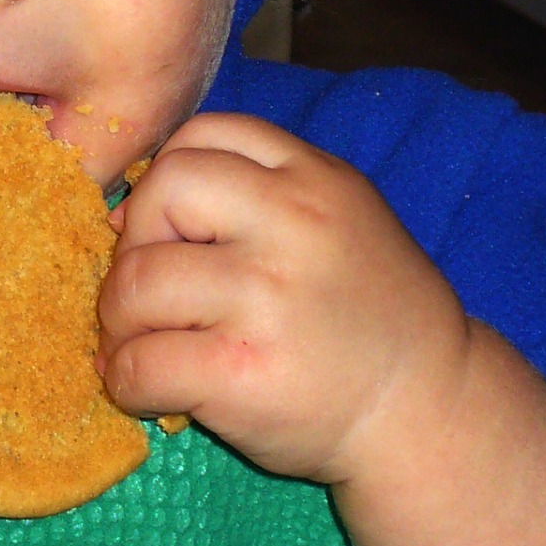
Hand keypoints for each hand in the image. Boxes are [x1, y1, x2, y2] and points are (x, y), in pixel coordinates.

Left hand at [98, 114, 468, 485]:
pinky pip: (141, 363)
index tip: (166, 230)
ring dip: (120, 320)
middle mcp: (293, 226)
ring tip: (142, 344)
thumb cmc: (367, 319)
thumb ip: (257, 195)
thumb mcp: (338, 221)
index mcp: (315, 179)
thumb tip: (127, 213)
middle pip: (163, 192)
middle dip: (135, 243)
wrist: (426, 412)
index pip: (204, 134)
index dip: (163, 179)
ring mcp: (268, 299)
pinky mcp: (242, 372)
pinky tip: (152, 391)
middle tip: (149, 292)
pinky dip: (127, 381)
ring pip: (137, 282)